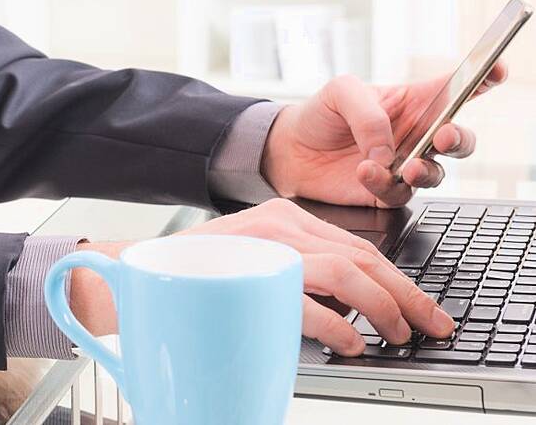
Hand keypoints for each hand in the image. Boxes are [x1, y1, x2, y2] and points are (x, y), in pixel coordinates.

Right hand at [69, 199, 455, 355]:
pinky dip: (340, 324)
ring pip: (348, 270)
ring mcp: (265, 245)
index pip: (358, 245)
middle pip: (365, 255)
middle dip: (407, 295)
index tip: (421, 308)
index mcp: (284, 217)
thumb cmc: (190, 277)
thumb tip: (348, 310)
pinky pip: (310, 297)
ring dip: (384, 308)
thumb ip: (292, 275)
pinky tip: (351, 342)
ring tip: (397, 336)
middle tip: (430, 325)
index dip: (398, 280)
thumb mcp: (250, 263)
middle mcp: (280, 224)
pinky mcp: (249, 270)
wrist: (129, 274)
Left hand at [262, 65, 507, 206]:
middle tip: (443, 137)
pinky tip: (365, 171)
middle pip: (459, 140)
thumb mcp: (341, 93)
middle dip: (459, 139)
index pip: (457, 88)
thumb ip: (368, 114)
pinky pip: (398, 194)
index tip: (497, 70)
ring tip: (403, 166)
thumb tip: (387, 151)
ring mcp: (404, 166)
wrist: (289, 149)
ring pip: (436, 174)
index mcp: (415, 102)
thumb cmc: (321, 114)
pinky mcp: (385, 192)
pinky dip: (383, 184)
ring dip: (423, 170)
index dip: (484, 78)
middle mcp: (417, 135)